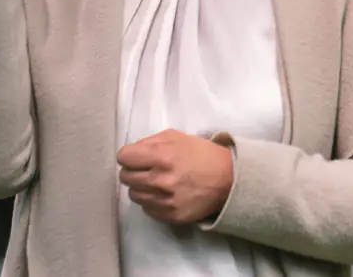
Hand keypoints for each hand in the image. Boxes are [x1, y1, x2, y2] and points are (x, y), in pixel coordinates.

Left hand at [116, 129, 233, 224]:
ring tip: (156, 182)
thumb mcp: (177, 137)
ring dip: (141, 187)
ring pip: (134, 195)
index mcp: (162, 156)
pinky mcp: (171, 216)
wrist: (228, 179)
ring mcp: (165, 201)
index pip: (124, 157)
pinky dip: (152, 201)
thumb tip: (129, 153)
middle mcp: (161, 180)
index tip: (135, 156)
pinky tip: (164, 194)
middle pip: (125, 177)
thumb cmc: (201, 154)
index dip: (128, 155)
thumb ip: (149, 141)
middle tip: (147, 168)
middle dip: (133, 170)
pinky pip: (147, 209)